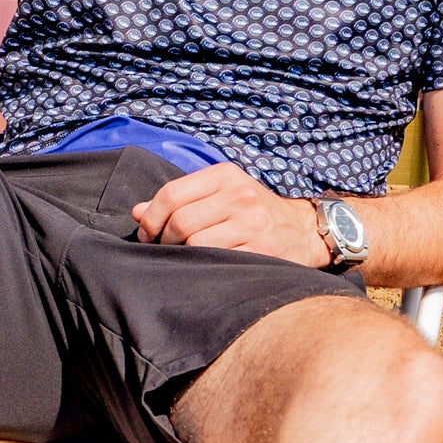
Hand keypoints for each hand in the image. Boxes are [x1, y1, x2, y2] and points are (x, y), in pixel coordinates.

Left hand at [132, 163, 327, 265]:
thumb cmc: (254, 212)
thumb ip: (181, 200)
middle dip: (164, 240)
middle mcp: (239, 195)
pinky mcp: (262, 249)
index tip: (147, 234)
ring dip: (183, 256)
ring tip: (186, 258)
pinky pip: (217, 261)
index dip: (151, 218)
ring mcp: (252, 223)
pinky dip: (204, 266)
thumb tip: (137, 212)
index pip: (171, 194)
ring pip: (196, 244)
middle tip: (166, 250)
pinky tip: (206, 266)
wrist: (305, 230)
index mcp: (225, 175)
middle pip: (180, 221)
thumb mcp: (221, 194)